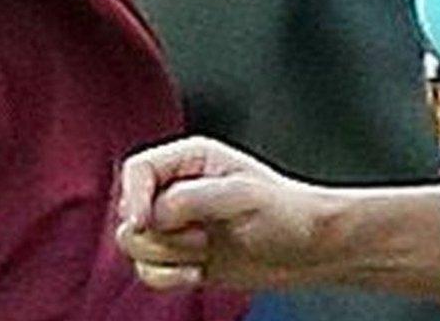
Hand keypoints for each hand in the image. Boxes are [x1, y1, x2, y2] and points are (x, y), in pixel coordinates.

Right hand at [115, 136, 340, 292]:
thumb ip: (191, 200)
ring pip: (135, 245)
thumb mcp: (242, 197)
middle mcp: (176, 190)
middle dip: (161, 234)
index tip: (146, 223)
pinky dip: (167, 278)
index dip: (134, 197)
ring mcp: (176, 225)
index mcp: (189, 160)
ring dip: (167, 257)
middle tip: (200, 237)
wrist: (311, 251)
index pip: (137, 171)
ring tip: (205, 251)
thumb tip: (150, 214)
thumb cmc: (287, 213)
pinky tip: (197, 273)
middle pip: (129, 212)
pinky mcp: (179, 256)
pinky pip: (147, 271)